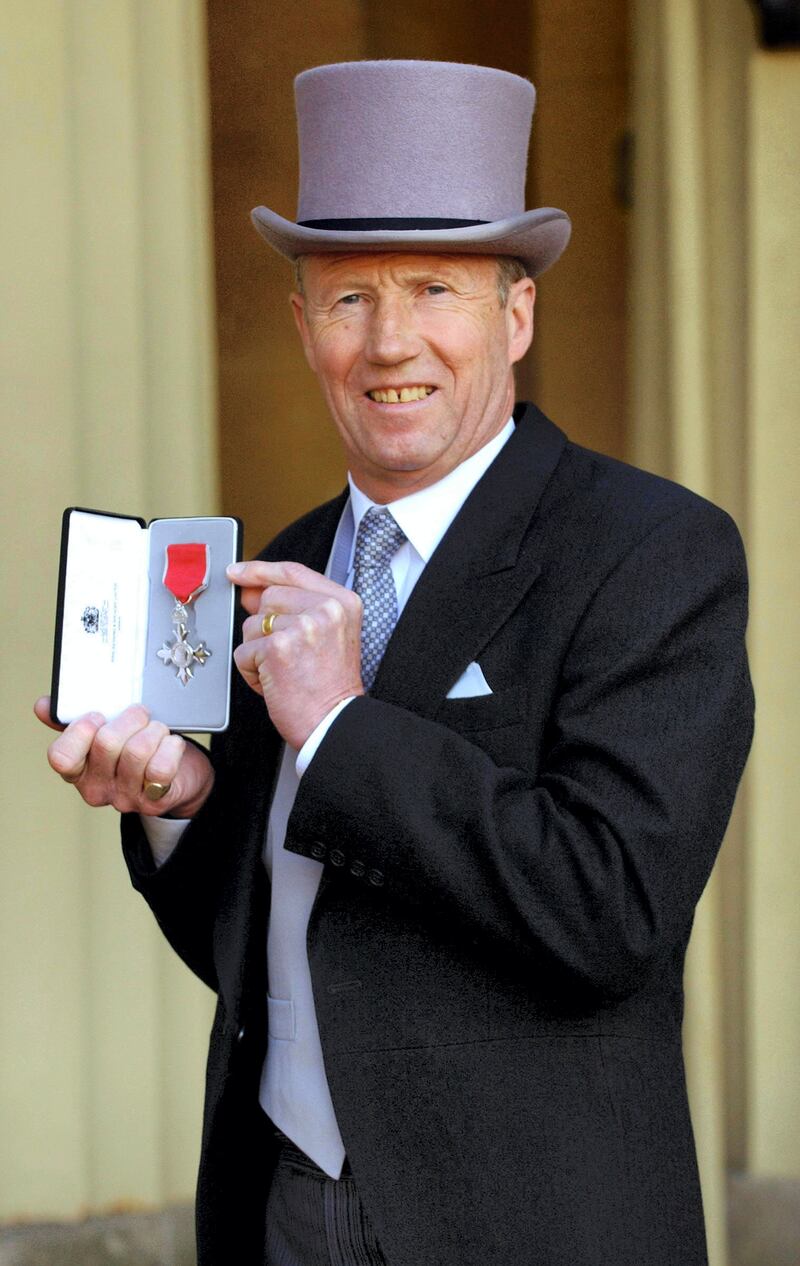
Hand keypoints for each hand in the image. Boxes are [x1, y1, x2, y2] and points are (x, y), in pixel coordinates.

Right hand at [34, 697, 214, 817]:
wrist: (179, 777)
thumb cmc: (136, 747)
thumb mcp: (104, 732)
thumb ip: (73, 719)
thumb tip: (43, 706)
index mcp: (77, 769)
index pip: (61, 757)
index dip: (81, 731)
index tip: (98, 715)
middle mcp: (97, 788)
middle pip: (106, 744)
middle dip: (130, 718)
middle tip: (140, 713)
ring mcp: (125, 798)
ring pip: (136, 751)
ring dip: (154, 730)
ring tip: (157, 729)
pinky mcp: (154, 801)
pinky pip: (161, 768)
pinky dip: (171, 747)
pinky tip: (171, 745)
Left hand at [228, 560, 363, 749]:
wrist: (333, 723)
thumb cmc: (329, 687)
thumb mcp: (325, 635)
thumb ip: (291, 607)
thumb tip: (249, 591)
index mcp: (342, 602)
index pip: (292, 571)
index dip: (259, 570)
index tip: (236, 572)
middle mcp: (326, 609)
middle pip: (267, 598)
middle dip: (264, 627)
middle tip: (287, 656)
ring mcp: (302, 626)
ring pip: (251, 625)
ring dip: (258, 652)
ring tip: (284, 672)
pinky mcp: (278, 647)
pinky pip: (244, 651)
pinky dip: (252, 672)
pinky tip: (275, 684)